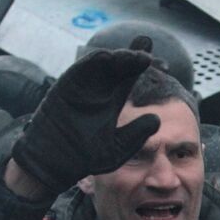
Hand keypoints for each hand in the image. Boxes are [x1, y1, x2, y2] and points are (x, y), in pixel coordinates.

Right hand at [8, 43, 158, 201]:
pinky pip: (80, 69)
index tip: (163, 64)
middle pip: (119, 64)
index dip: (144, 65)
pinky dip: (93, 61)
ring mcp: (82, 86)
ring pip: (102, 63)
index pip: (131, 75)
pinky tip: (108, 57)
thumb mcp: (117, 148)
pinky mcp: (65, 87)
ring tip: (135, 57)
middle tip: (148, 56)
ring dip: (119, 57)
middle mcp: (99, 89)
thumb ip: (136, 134)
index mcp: (113, 100)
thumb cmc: (85, 157)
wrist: (56, 164)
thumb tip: (157, 119)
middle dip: (135, 55)